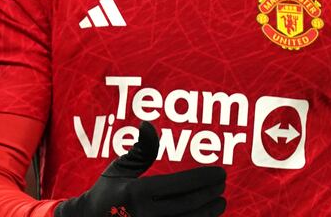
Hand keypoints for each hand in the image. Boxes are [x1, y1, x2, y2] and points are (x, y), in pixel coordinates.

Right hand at [55, 122, 225, 216]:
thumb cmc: (108, 190)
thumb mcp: (121, 168)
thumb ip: (141, 149)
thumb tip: (149, 123)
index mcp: (135, 192)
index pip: (178, 185)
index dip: (202, 178)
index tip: (220, 172)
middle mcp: (144, 214)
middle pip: (188, 204)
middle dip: (210, 194)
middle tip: (223, 184)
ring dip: (209, 212)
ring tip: (221, 201)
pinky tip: (206, 215)